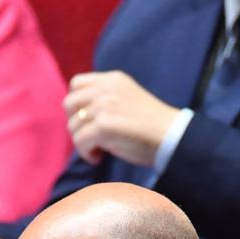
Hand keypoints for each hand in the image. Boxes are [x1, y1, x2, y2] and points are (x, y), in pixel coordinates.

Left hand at [64, 71, 180, 166]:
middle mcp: (106, 89)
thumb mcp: (126, 99)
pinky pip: (80, 141)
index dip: (77, 104)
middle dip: (75, 123)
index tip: (88, 120)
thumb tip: (79, 115)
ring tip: (98, 150)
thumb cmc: (151, 125)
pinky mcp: (104, 125)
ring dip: (81, 142)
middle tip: (90, 138)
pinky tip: (99, 158)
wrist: (171, 137)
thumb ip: (105, 99)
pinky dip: (86, 153)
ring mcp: (104, 106)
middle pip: (69, 104)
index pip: (76, 83)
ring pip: (73, 125)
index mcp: (113, 80)